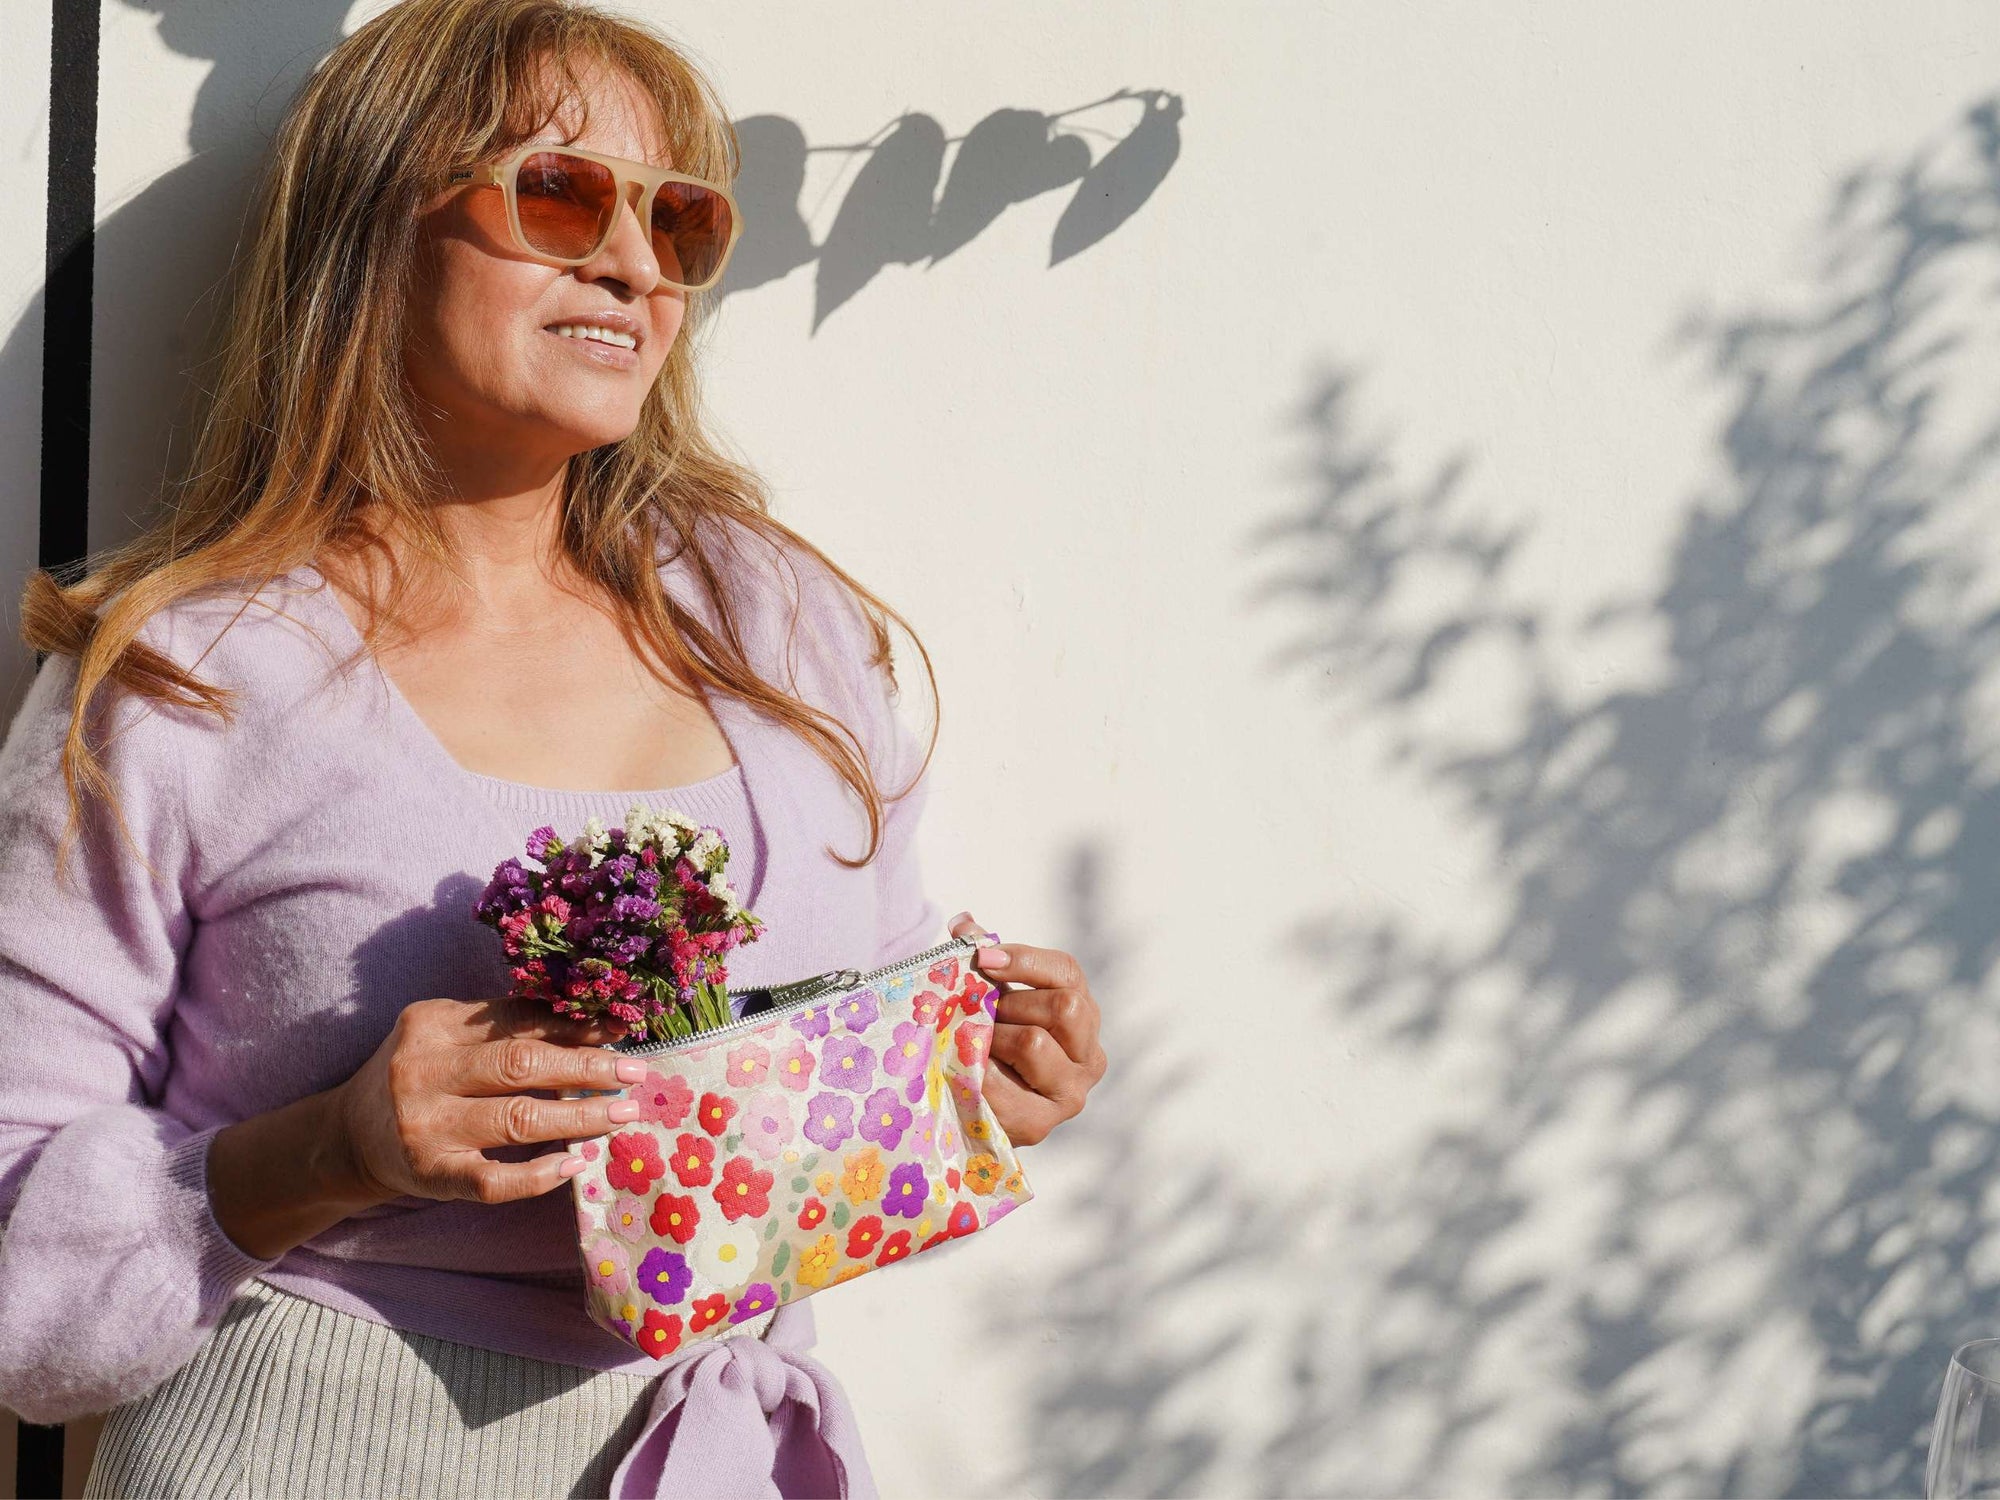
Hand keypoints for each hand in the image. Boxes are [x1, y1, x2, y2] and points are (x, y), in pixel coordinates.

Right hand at [334, 996, 647, 1206]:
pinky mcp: (430, 1175)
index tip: (621, 1031)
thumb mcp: (447, 1037)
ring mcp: (425, 1127)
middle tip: (635, 1074)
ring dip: (580, 1116)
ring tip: (621, 1114)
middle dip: (587, 1066)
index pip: (516, 1019)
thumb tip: (596, 1027)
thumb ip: (506, 1028)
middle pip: (520, 1064)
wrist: (349, 1136)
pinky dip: (540, 1175)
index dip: (574, 1025)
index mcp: (431, 1024)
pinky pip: (494, 1181)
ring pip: (517, 1120)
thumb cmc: (419, 1076)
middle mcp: (422, 1072)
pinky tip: (575, 1162)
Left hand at [948, 911, 1106, 1146]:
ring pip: (1034, 1042)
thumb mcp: (992, 1001)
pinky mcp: (1040, 1124)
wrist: (972, 1113)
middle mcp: (1090, 1056)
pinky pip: (1003, 1083)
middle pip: (1063, 1007)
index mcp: (1083, 1016)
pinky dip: (975, 1071)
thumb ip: (982, 962)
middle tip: (980, 1014)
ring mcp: (1070, 1094)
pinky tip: (963, 1071)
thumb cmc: (989, 1046)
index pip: (1068, 973)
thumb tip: (963, 922)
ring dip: (992, 1038)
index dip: (1025, 960)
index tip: (983, 959)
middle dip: (1010, 1004)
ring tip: (972, 1045)